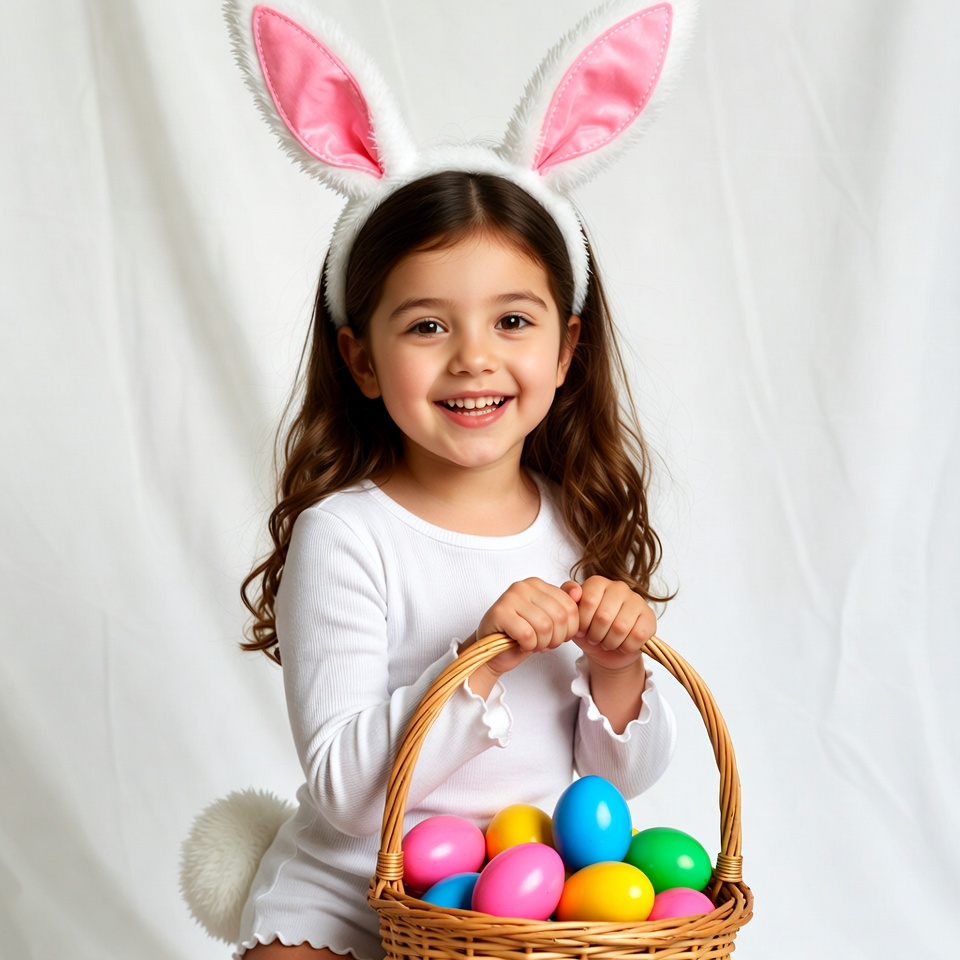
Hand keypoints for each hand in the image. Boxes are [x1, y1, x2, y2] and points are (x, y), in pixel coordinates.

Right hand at [463, 578, 579, 694]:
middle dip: (557, 638)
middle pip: (560, 616)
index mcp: (538, 584)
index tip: (558, 636)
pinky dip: (529, 646)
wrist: (493, 651)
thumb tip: (579, 592)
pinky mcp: (499, 613)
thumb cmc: (522, 635)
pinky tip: (522, 645)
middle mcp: (524, 585)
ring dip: (542, 644)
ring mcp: (510, 597)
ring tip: (534, 645)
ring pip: (545, 626)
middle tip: (545, 644)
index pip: (570, 606)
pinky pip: (528, 635)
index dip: (570, 629)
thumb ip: (565, 605)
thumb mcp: (548, 619)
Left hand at [562, 576, 654, 670]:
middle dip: (596, 635)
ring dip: (610, 643)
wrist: (607, 650)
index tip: (582, 629)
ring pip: (621, 628)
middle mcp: (619, 587)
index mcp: (598, 583)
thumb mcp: (572, 615)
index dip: (583, 622)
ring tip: (607, 642)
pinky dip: (626, 647)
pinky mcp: (649, 617)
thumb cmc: (588, 629)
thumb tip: (575, 592)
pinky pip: (637, 636)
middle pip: (604, 616)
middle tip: (595, 638)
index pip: (588, 601)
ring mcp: (636, 600)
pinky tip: (622, 644)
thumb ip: (566, 596)